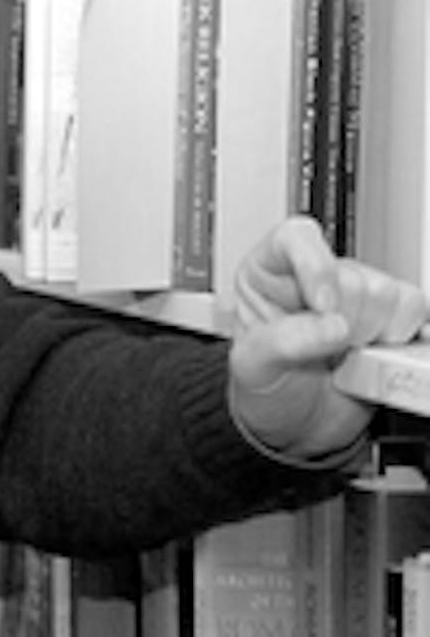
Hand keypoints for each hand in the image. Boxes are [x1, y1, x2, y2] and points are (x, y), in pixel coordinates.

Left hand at [228, 216, 427, 460]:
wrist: (295, 426)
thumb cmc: (266, 389)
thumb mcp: (251, 368)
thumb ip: (280, 342)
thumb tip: (331, 325)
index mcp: (270, 273)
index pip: (295, 238)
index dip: (315, 266)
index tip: (322, 307)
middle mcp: (315, 276)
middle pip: (351, 276)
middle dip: (342, 324)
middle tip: (324, 352)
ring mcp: (356, 295)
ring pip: (387, 294)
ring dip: (369, 336)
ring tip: (343, 356)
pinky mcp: (392, 318)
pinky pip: (415, 310)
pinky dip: (402, 339)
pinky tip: (372, 355)